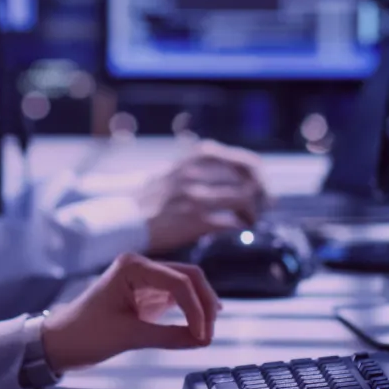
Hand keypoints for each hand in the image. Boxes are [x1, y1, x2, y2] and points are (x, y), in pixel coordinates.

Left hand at [40, 252, 222, 371]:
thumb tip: (201, 340)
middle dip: (204, 304)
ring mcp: (144, 279)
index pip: (179, 281)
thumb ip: (169, 337)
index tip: (203, 336)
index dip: (196, 309)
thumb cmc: (84, 334)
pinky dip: (189, 311)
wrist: (59, 341)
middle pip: (188, 277)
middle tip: (209, 334)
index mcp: (132, 266)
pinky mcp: (145, 294)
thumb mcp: (128, 336)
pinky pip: (176, 297)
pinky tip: (198, 326)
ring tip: (206, 334)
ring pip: (186, 285)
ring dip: (200, 307)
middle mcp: (140, 266)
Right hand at [139, 140, 269, 252]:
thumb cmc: (146, 200)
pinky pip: (231, 222)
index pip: (237, 159)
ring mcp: (196, 198)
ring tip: (250, 218)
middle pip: (245, 178)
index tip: (259, 181)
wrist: (125, 221)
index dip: (254, 171)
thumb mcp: (169, 172)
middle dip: (260, 191)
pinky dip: (240, 226)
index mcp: (190, 161)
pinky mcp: (195, 221)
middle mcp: (196, 175)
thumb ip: (192, 167)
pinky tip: (238, 229)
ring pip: (243, 199)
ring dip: (252, 211)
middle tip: (264, 203)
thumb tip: (219, 166)